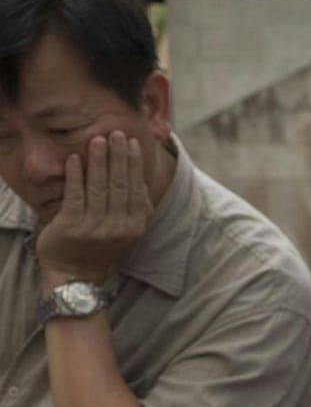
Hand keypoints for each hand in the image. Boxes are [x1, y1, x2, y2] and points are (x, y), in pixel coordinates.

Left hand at [37, 131, 152, 286]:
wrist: (75, 273)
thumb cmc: (99, 248)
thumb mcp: (126, 232)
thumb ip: (135, 210)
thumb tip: (141, 183)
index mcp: (134, 227)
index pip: (135, 189)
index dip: (133, 164)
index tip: (131, 143)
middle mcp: (118, 227)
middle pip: (119, 184)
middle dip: (118, 156)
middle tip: (116, 133)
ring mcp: (95, 227)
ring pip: (99, 187)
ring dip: (98, 160)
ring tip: (97, 140)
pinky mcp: (72, 226)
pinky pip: (75, 195)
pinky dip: (75, 175)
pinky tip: (75, 158)